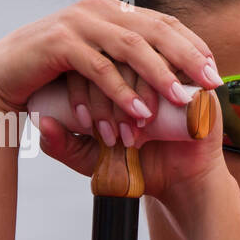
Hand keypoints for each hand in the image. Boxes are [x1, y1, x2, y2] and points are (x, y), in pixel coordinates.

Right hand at [0, 0, 221, 119]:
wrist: (4, 76)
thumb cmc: (58, 76)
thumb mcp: (101, 64)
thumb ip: (130, 63)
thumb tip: (176, 77)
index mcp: (114, 12)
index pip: (164, 23)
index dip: (193, 46)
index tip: (215, 72)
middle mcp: (100, 10)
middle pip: (156, 30)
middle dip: (187, 58)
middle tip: (211, 83)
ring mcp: (78, 22)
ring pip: (130, 47)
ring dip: (159, 75)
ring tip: (182, 100)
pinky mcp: (59, 43)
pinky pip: (99, 68)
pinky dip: (121, 92)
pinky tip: (140, 113)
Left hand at [37, 62, 228, 222]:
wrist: (179, 183)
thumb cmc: (136, 166)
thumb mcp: (90, 158)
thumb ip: (62, 145)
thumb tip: (44, 124)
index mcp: (111, 73)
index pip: (87, 60)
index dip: (82, 89)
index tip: (88, 128)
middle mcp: (140, 64)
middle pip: (113, 56)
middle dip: (106, 99)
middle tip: (110, 137)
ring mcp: (169, 68)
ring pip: (140, 61)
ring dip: (130, 99)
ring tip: (131, 136)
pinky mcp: (195, 79)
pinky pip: (172, 68)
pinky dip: (155, 94)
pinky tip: (147, 121)